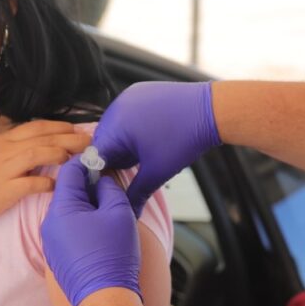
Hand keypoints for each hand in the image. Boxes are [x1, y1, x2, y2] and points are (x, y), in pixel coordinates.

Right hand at [0, 120, 90, 234]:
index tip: (78, 131)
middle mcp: (4, 150)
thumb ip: (15, 151)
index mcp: (3, 141)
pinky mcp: (3, 190)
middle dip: (70, 138)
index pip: (37, 127)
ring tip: (79, 159)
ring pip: (38, 153)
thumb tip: (40, 148)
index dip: (61, 127)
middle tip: (90, 142)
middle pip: (43, 137)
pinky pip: (31, 183)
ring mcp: (3, 169)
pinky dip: (47, 183)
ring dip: (61, 154)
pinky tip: (58, 186)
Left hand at [41, 156, 140, 305]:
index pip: (69, 171)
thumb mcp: (118, 211)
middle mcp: (50, 223)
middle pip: (67, 191)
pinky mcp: (57, 255)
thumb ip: (109, 188)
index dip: (87, 161)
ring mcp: (51, 241)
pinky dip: (82, 222)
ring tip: (107, 207)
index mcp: (62, 208)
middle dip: (88, 184)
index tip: (102, 158)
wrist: (104, 298)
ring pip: (68, 210)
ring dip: (86, 204)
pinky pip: (67, 228)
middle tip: (109, 183)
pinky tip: (100, 229)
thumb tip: (103, 180)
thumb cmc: (112, 256)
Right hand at [92, 82, 220, 215]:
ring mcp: (128, 97)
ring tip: (144, 152)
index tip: (109, 185)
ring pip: (114, 127)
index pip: (94, 154)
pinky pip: (125, 113)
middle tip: (131, 169)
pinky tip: (149, 137)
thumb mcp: (157, 172)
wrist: (210, 111)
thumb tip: (128, 214)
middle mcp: (117, 107)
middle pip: (103, 140)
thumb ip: (136, 194)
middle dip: (114, 157)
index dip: (101, 173)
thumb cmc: (184, 140)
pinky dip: (131, 127)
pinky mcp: (138, 91)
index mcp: (116, 126)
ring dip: (123, 142)